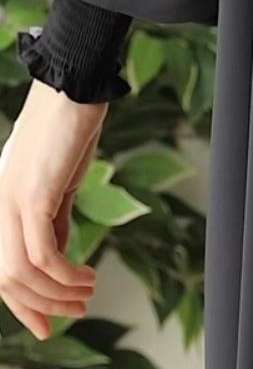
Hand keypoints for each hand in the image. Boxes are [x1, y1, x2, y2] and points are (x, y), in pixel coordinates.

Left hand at [0, 79, 105, 339]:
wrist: (75, 84)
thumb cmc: (69, 127)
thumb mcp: (58, 183)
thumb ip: (54, 219)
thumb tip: (58, 256)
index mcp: (2, 203)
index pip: (1, 270)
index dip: (23, 306)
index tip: (47, 327)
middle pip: (6, 279)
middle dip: (41, 306)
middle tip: (75, 312)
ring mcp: (10, 200)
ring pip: (22, 273)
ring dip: (57, 294)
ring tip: (87, 292)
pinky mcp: (32, 194)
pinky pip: (42, 254)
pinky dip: (65, 274)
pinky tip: (87, 273)